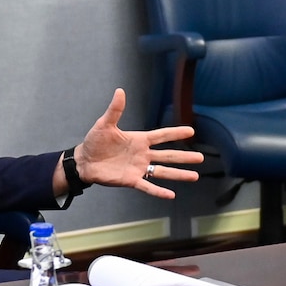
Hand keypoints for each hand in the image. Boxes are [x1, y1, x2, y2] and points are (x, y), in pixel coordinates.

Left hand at [69, 89, 201, 198]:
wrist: (84, 161)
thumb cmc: (94, 141)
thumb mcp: (105, 124)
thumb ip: (115, 110)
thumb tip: (120, 91)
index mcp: (139, 140)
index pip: (161, 135)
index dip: (175, 133)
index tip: (191, 131)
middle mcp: (143, 155)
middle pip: (168, 155)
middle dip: (184, 157)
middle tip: (201, 158)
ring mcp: (138, 168)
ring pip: (163, 172)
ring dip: (179, 174)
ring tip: (195, 176)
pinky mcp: (131, 180)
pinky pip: (148, 186)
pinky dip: (159, 191)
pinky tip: (172, 195)